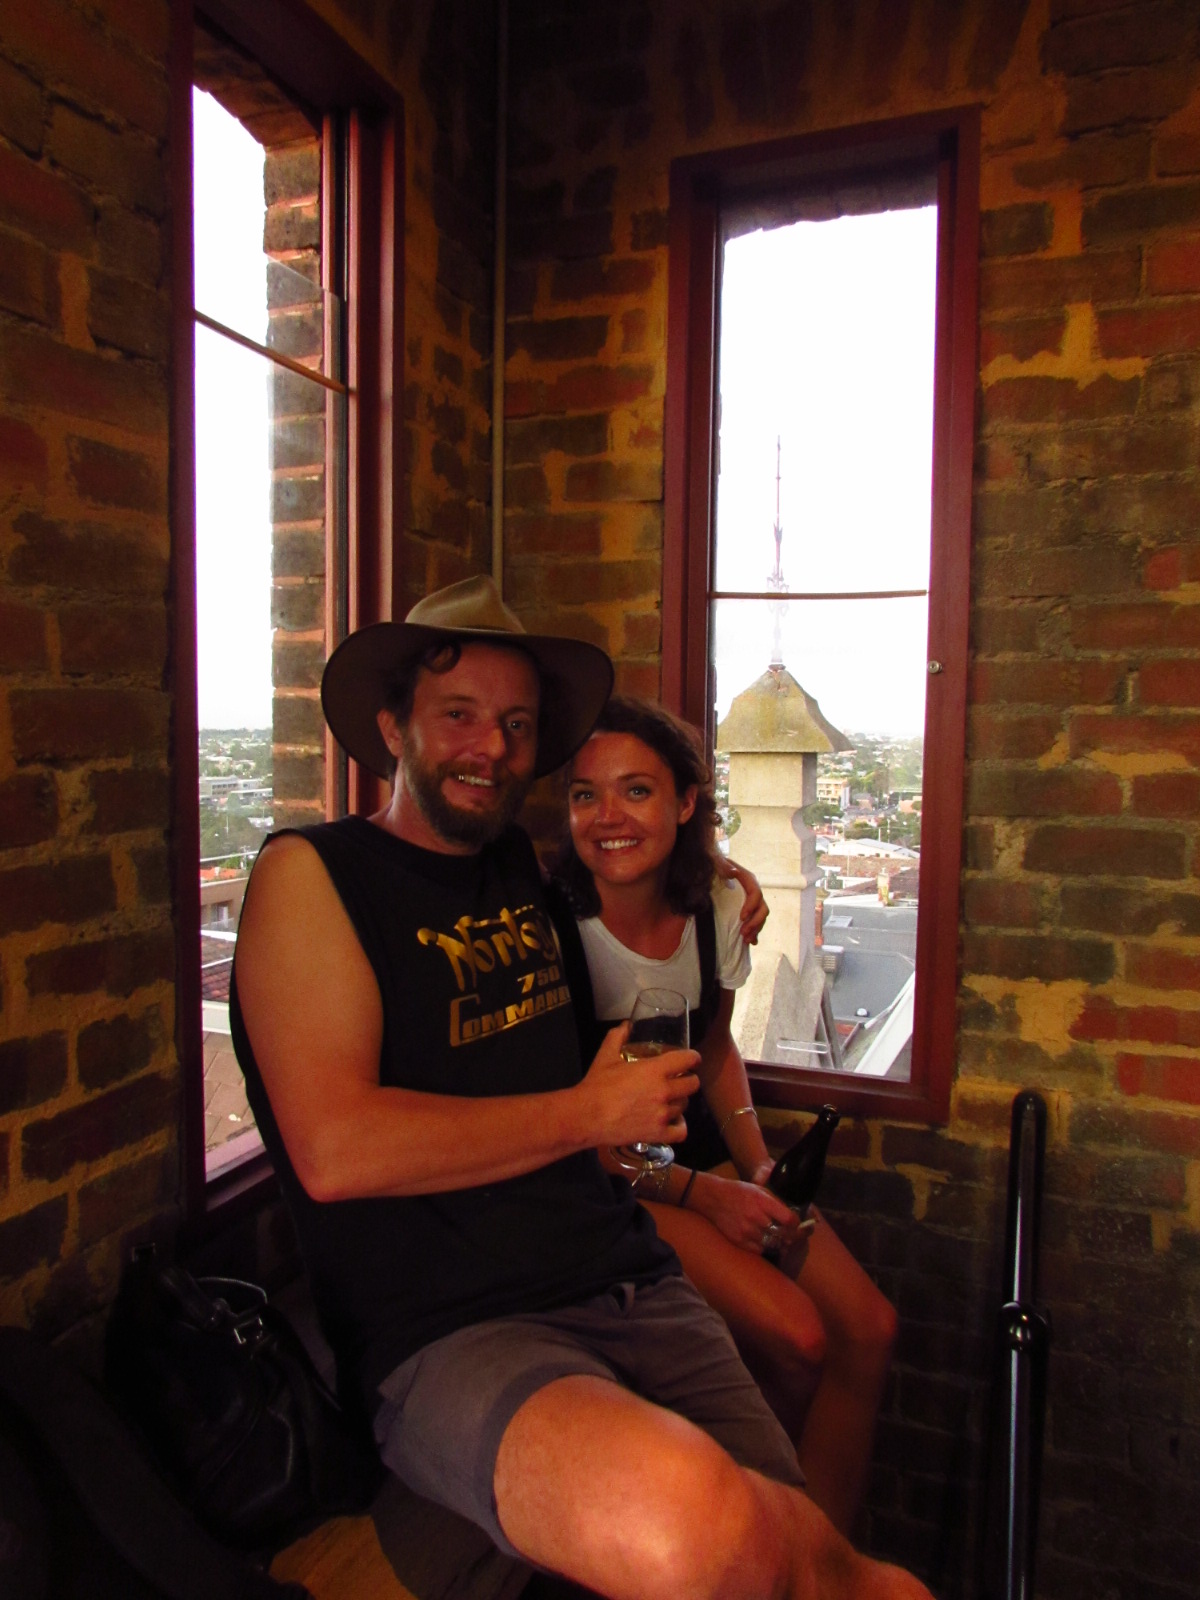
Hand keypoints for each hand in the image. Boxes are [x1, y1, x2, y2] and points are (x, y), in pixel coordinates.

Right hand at [581, 1022, 699, 1149]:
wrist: (587, 1116)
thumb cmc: (597, 1085)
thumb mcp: (606, 1056)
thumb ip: (618, 1037)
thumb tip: (626, 1024)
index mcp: (655, 1070)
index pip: (688, 1060)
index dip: (693, 1058)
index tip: (692, 1060)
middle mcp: (664, 1091)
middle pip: (693, 1084)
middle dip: (688, 1080)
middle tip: (679, 1080)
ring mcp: (662, 1114)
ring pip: (685, 1106)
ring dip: (679, 1101)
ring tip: (670, 1100)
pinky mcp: (658, 1133)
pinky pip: (681, 1131)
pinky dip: (679, 1126)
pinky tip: (672, 1122)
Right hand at [688, 1170, 798, 1254]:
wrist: (714, 1198)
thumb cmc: (740, 1192)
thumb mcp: (760, 1190)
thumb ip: (776, 1203)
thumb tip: (794, 1217)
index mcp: (763, 1201)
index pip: (790, 1220)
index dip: (798, 1225)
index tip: (800, 1225)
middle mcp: (756, 1217)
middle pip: (784, 1235)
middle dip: (793, 1237)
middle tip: (797, 1236)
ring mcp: (747, 1231)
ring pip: (773, 1244)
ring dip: (780, 1243)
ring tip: (783, 1240)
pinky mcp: (740, 1241)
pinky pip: (760, 1250)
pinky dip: (766, 1247)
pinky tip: (766, 1241)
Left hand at [716, 857, 768, 943]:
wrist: (711, 866)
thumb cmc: (714, 864)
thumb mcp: (716, 862)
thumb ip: (723, 865)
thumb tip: (733, 871)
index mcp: (748, 879)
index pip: (756, 893)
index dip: (751, 906)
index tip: (742, 917)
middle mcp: (753, 890)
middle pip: (762, 907)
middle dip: (755, 922)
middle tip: (743, 933)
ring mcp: (751, 901)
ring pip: (760, 917)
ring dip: (755, 929)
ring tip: (746, 940)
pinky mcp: (747, 909)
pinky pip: (755, 921)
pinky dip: (755, 932)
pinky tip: (751, 942)